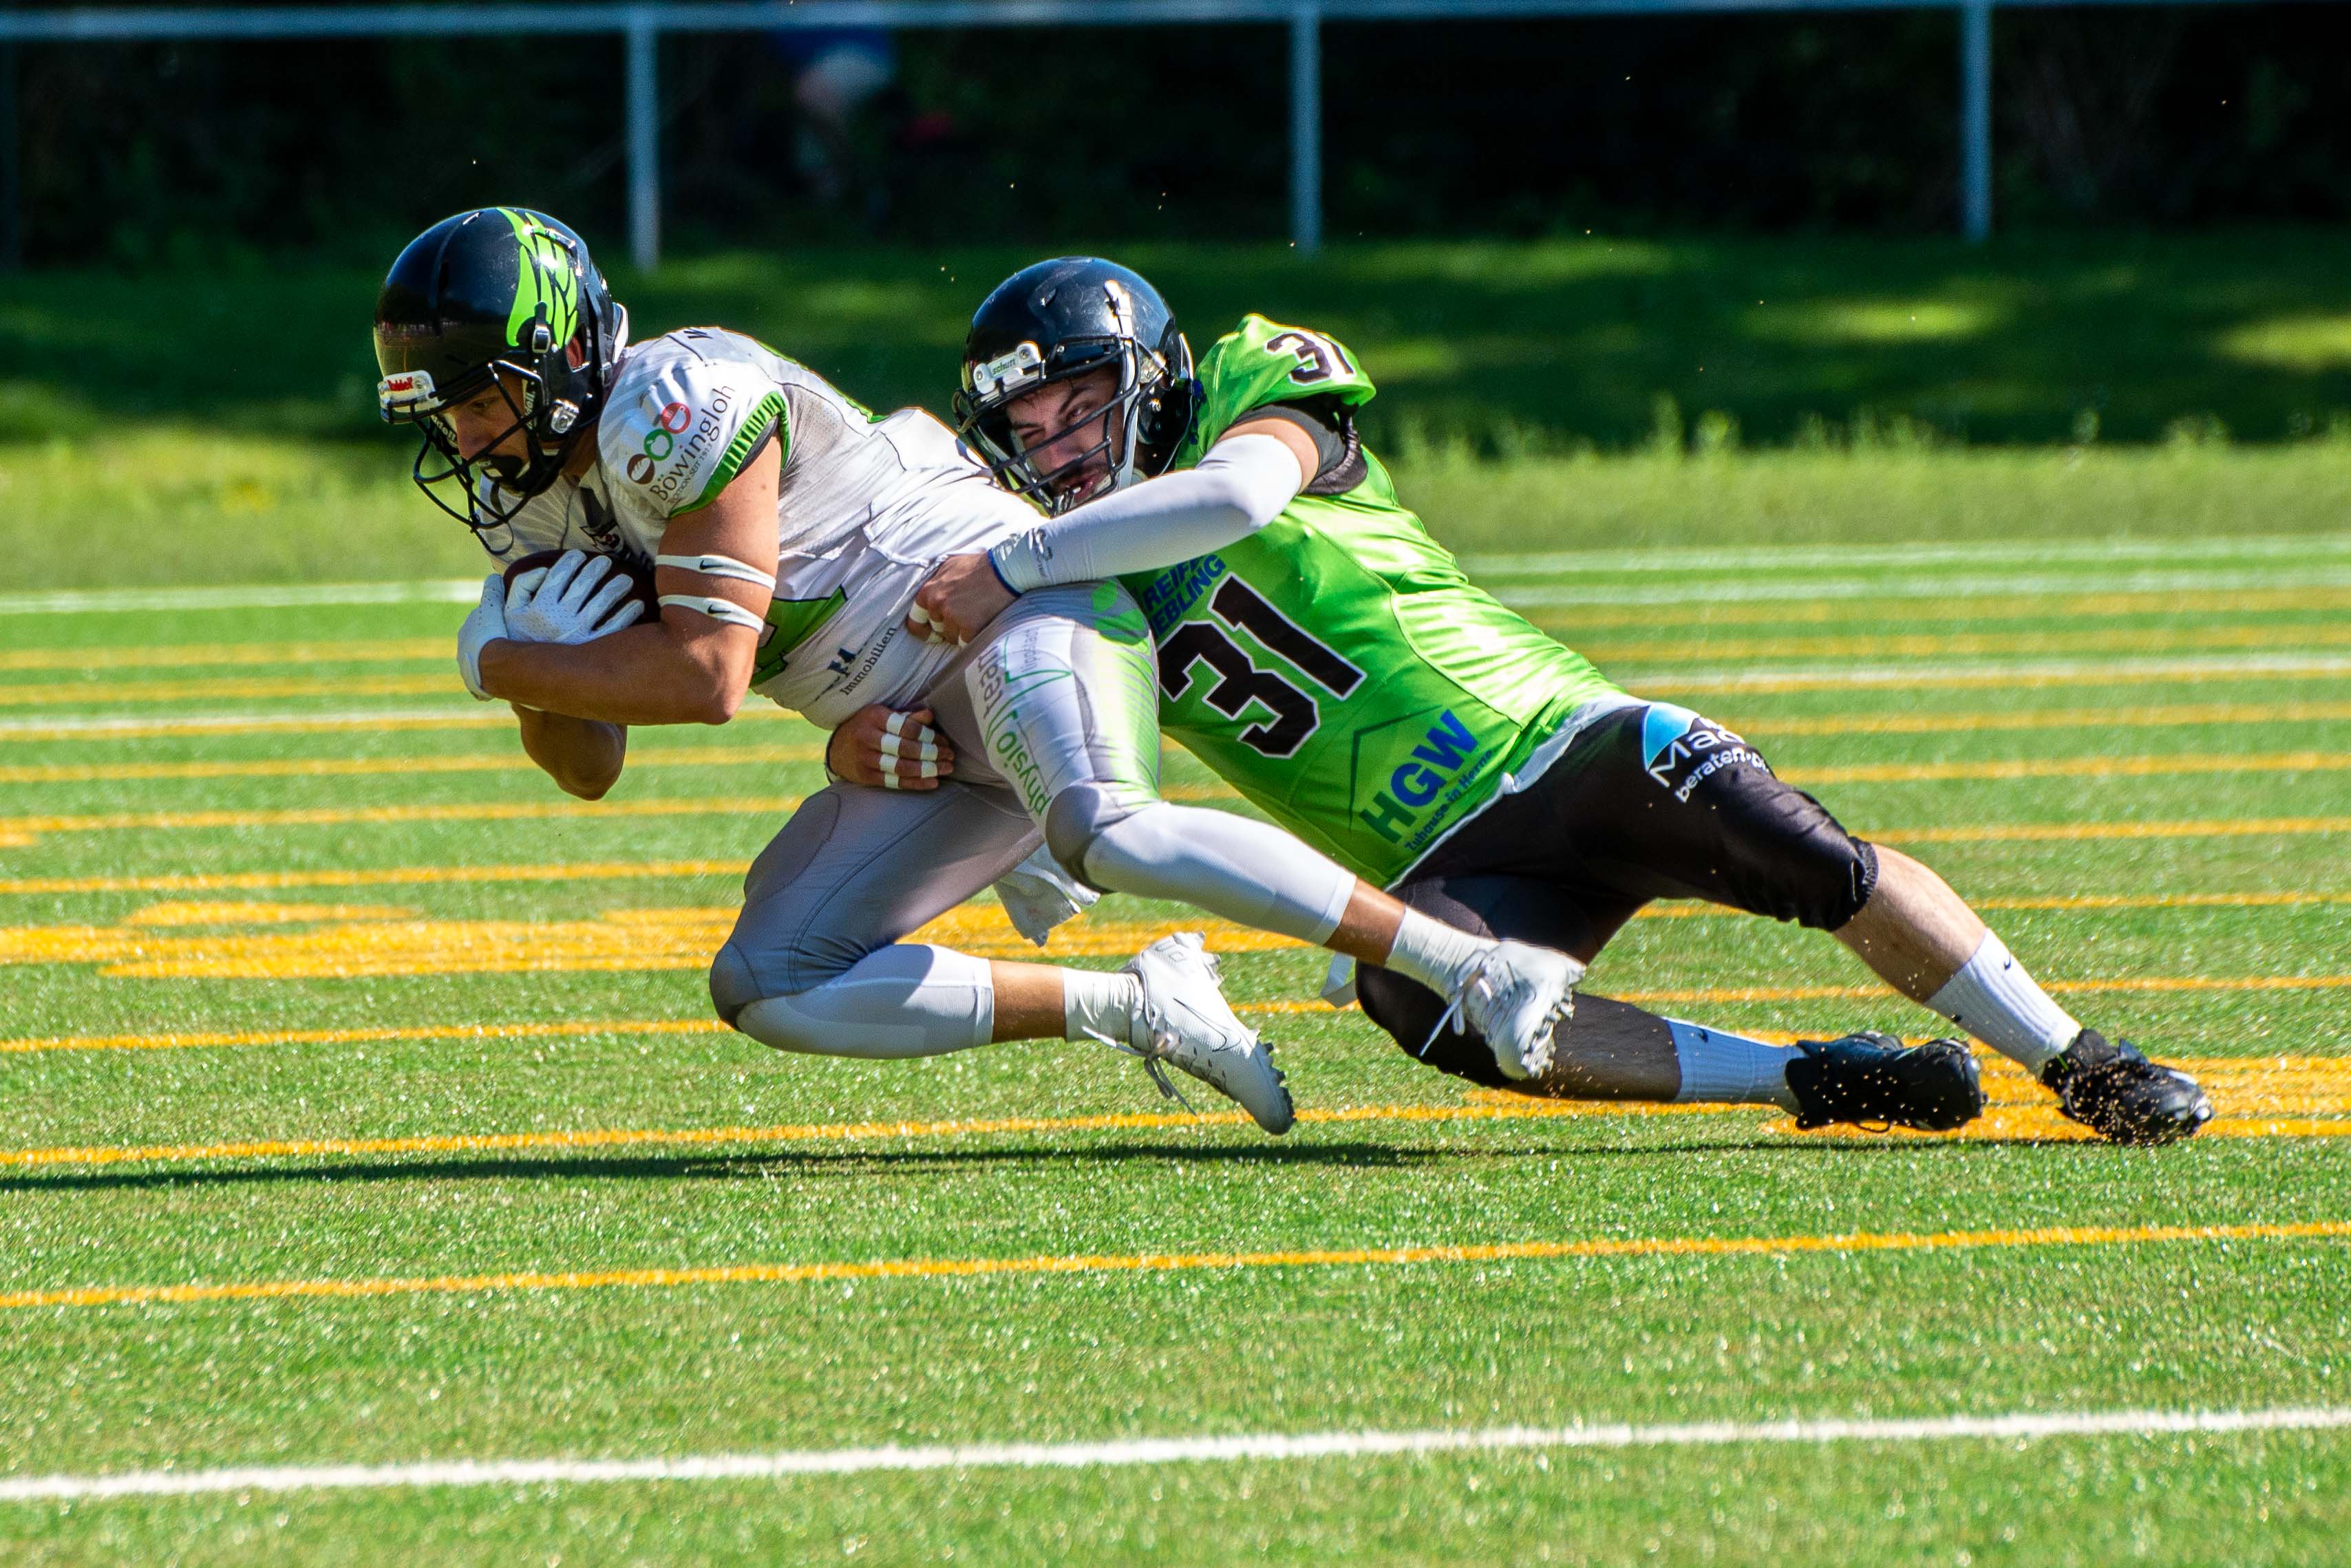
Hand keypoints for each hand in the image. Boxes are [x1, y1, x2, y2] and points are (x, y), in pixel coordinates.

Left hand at [455, 573, 506, 699]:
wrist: (488, 663)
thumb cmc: (491, 633)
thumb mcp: (493, 607)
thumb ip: (492, 592)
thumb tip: (493, 576)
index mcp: (467, 633)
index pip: (479, 625)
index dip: (493, 623)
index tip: (505, 624)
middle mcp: (463, 652)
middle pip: (479, 645)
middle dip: (491, 644)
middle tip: (509, 644)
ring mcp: (469, 671)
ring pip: (482, 664)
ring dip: (493, 663)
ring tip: (509, 664)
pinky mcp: (477, 687)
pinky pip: (487, 681)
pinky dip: (494, 679)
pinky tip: (505, 679)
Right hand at [506, 550, 645, 644]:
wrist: (525, 679)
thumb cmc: (517, 640)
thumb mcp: (508, 611)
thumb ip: (520, 586)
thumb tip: (542, 570)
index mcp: (539, 607)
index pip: (558, 577)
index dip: (570, 562)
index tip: (578, 555)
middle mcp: (559, 618)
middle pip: (583, 586)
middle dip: (595, 569)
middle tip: (605, 562)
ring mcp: (577, 633)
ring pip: (601, 603)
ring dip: (616, 588)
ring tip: (625, 580)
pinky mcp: (591, 649)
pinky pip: (614, 628)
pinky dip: (627, 615)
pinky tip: (636, 605)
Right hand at [826, 705, 953, 790]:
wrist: (837, 748)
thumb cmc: (866, 727)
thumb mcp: (882, 715)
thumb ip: (906, 717)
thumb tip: (929, 715)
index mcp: (873, 717)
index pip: (905, 728)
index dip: (928, 736)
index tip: (944, 741)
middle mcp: (867, 737)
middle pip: (905, 748)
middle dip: (931, 753)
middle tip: (949, 756)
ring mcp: (865, 759)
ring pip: (901, 767)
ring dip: (927, 769)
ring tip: (945, 769)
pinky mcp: (866, 776)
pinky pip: (894, 781)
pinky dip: (915, 783)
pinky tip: (932, 782)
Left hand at [905, 552, 1015, 646]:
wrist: (1005, 571)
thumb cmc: (979, 567)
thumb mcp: (949, 566)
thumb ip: (935, 583)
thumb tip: (928, 596)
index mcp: (929, 591)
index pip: (916, 619)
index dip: (922, 628)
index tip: (929, 633)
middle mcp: (938, 604)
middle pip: (937, 629)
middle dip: (948, 626)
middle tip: (965, 616)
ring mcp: (953, 617)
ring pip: (952, 637)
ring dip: (962, 632)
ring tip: (977, 616)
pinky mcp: (970, 627)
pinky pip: (967, 642)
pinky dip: (974, 637)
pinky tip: (983, 624)